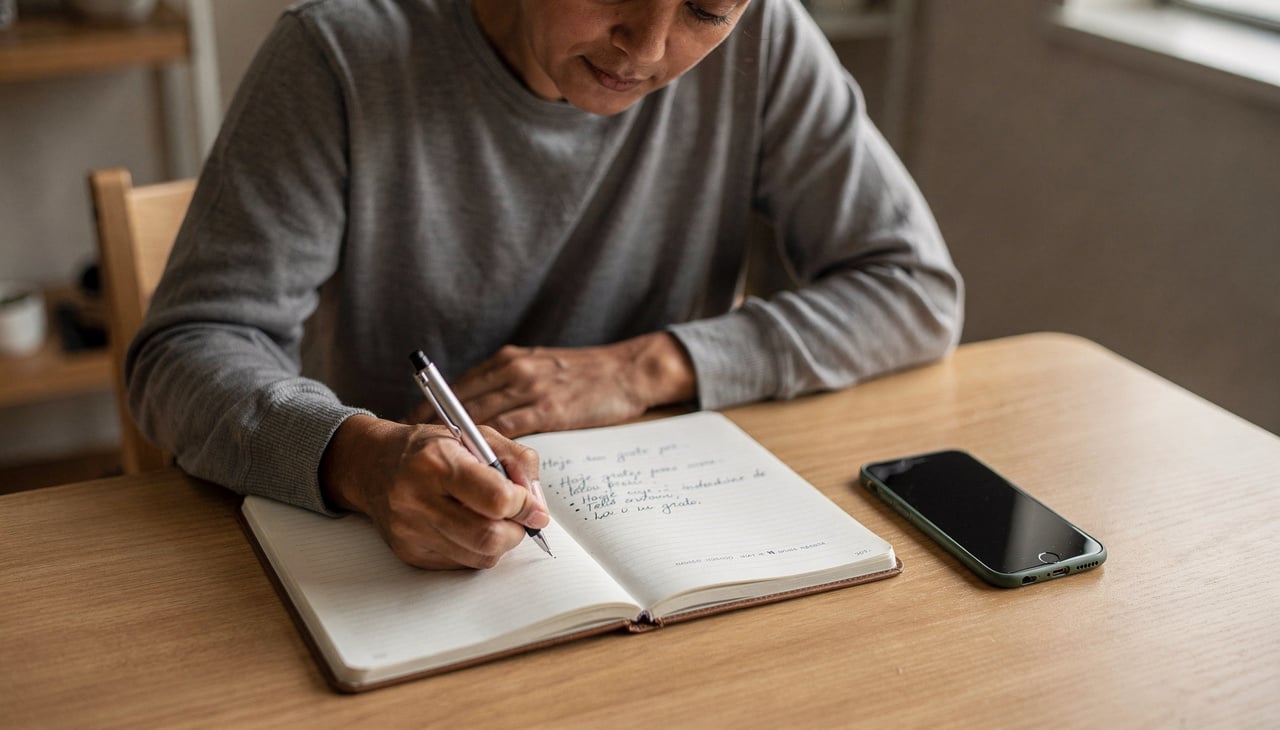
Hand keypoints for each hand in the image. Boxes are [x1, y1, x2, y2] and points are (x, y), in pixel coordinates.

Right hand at [319, 415, 548, 569]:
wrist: (372, 465)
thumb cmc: (430, 447)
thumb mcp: (476, 435)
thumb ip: (516, 461)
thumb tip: (537, 504)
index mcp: (437, 461)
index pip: (496, 499)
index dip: (524, 504)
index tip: (531, 503)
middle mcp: (417, 499)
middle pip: (489, 536)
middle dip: (517, 530)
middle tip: (518, 516)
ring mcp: (411, 531)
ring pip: (480, 556)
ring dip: (500, 541)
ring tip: (492, 517)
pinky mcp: (410, 553)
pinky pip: (463, 564)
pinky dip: (477, 549)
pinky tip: (467, 525)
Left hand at [407, 332, 696, 437]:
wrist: (629, 370)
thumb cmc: (588, 374)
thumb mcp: (542, 367)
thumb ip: (512, 384)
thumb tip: (482, 413)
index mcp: (510, 360)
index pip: (460, 386)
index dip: (430, 408)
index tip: (408, 427)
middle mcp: (514, 370)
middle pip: (461, 401)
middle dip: (431, 427)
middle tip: (409, 450)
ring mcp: (531, 388)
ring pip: (481, 417)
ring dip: (455, 442)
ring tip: (434, 464)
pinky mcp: (551, 408)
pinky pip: (511, 430)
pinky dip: (489, 449)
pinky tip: (474, 465)